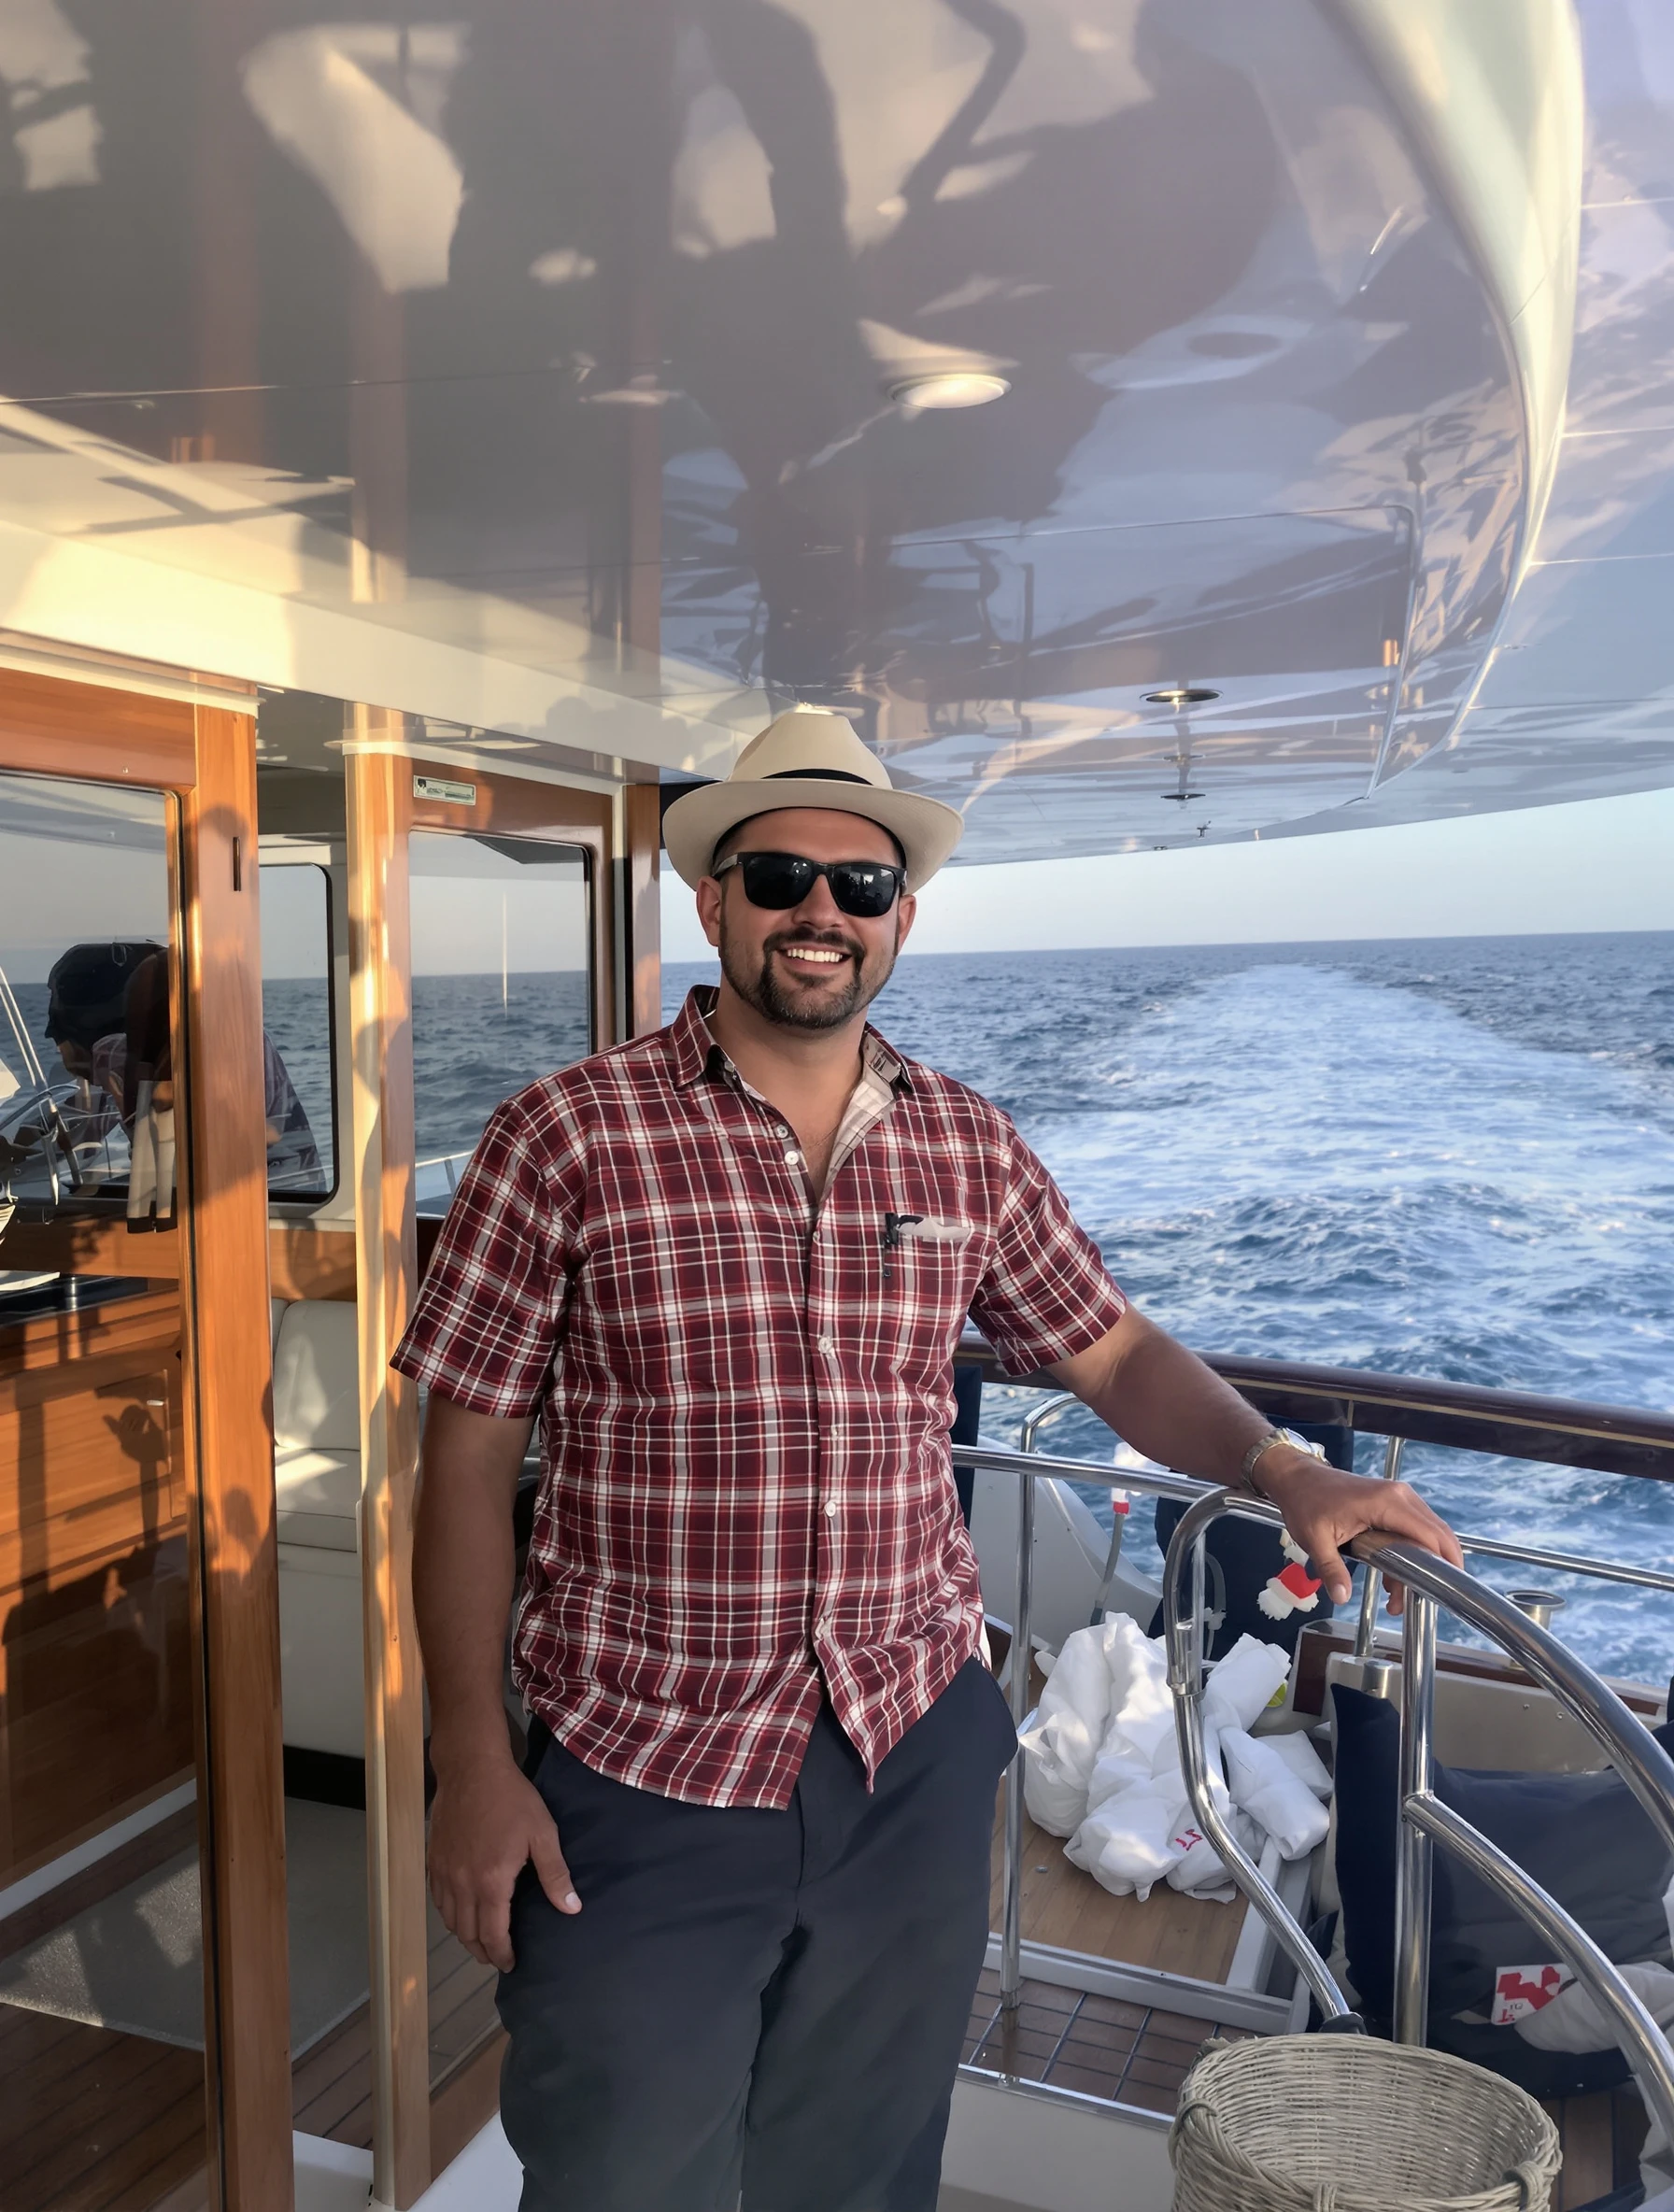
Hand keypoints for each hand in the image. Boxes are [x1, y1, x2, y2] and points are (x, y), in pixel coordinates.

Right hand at [427, 1748, 579, 1969]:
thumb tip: (571, 1909)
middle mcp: (462, 1885)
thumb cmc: (512, 1799)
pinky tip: (460, 1912)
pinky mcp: (433, 1861)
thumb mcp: (542, 1833)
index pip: (493, 1935)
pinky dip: (449, 1915)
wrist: (472, 1769)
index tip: (511, 1963)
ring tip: (480, 1941)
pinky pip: (438, 1901)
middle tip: (497, 1958)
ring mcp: (443, 1873)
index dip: (502, 1954)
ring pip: (450, 1921)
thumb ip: (555, 1875)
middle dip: (483, 1952)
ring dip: (465, 1936)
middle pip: (468, 1934)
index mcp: (491, 1883)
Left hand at [1254, 1450, 1463, 1610]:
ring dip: (1421, 1566)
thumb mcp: (1315, 1539)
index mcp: (1387, 1502)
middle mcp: (1401, 1496)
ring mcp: (1399, 1497)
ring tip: (1397, 1599)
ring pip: (1428, 1535)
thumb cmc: (1305, 1502)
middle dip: (1435, 1571)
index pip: (1431, 1535)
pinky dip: (1411, 1554)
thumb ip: (1331, 1569)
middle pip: (1437, 1535)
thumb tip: (1342, 1597)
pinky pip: (1414, 1530)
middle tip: (1420, 1601)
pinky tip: (1392, 1580)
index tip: (1444, 1593)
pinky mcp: (1394, 1502)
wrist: (1297, 1477)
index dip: (1444, 1564)